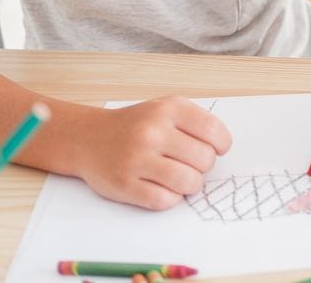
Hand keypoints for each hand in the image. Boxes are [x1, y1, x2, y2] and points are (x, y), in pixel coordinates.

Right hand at [75, 95, 231, 209]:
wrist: (88, 138)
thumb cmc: (135, 125)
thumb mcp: (166, 109)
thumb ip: (196, 123)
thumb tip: (222, 148)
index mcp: (169, 109)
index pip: (214, 132)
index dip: (221, 145)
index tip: (215, 149)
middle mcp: (152, 132)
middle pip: (205, 160)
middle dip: (202, 166)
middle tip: (188, 163)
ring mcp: (137, 159)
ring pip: (188, 182)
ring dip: (189, 184)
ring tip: (178, 177)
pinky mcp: (124, 185)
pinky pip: (164, 201)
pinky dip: (170, 198)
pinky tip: (162, 187)